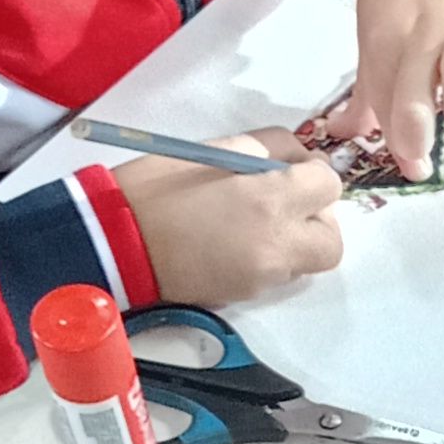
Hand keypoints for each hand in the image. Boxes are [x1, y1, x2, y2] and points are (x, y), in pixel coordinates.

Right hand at [119, 130, 341, 303]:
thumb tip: (297, 158)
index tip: (290, 171)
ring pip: (305, 261)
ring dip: (293, 239)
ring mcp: (261, 277)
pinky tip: (233, 240)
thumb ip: (269, 149)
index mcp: (270, 200)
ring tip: (253, 220)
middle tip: (286, 202)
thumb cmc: (156, 187)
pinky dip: (267, 257)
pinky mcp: (243, 296)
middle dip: (317, 219)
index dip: (312, 175)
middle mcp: (276, 245)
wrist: (112, 242)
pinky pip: (275, 275)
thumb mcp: (217, 147)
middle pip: (331, 240)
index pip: (328, 187)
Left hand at [340, 0, 443, 174]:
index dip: (393, 142)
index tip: (404, 165)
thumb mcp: (373, 21)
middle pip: (418, 107)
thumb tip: (347, 132)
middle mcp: (424, 33)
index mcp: (384, 33)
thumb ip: (367, 82)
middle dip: (418, 144)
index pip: (383, 101)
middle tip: (423, 160)